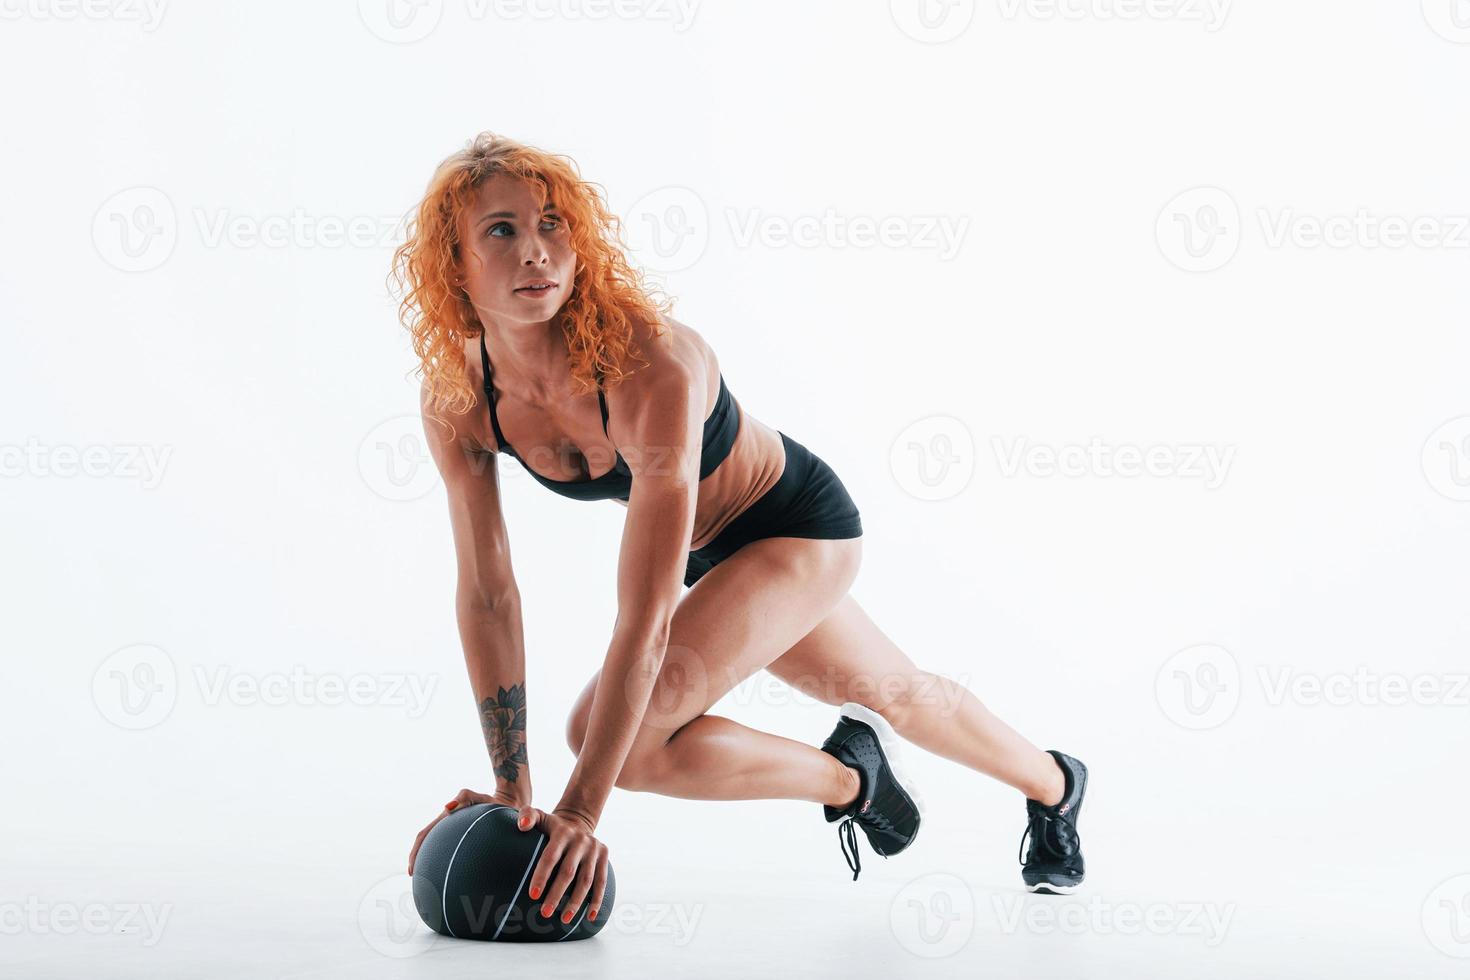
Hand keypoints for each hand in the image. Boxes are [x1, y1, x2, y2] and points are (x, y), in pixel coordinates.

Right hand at [408, 787, 525, 873]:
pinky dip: (450, 865)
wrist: (506, 803)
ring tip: (431, 885)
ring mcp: (455, 834)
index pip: (424, 836)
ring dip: (431, 865)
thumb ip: (464, 797)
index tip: (412, 870)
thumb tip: (446, 808)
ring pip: (438, 851)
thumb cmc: (491, 800)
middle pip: (426, 845)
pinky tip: (456, 881)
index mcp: (445, 819)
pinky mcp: (467, 840)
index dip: (415, 852)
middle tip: (416, 879)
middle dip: (418, 861)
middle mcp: (447, 828)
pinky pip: (455, 854)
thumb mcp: (478, 797)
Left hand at [516, 806, 610, 925]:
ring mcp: (594, 849)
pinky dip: (597, 900)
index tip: (533, 895)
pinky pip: (601, 882)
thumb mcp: (540, 815)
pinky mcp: (604, 856)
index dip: (542, 876)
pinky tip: (590, 917)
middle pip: (569, 872)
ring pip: (586, 880)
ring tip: (564, 920)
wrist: (579, 819)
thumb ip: (527, 815)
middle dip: (557, 894)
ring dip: (576, 902)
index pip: (551, 857)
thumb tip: (522, 826)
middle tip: (544, 913)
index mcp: (562, 832)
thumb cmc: (551, 825)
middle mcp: (581, 840)